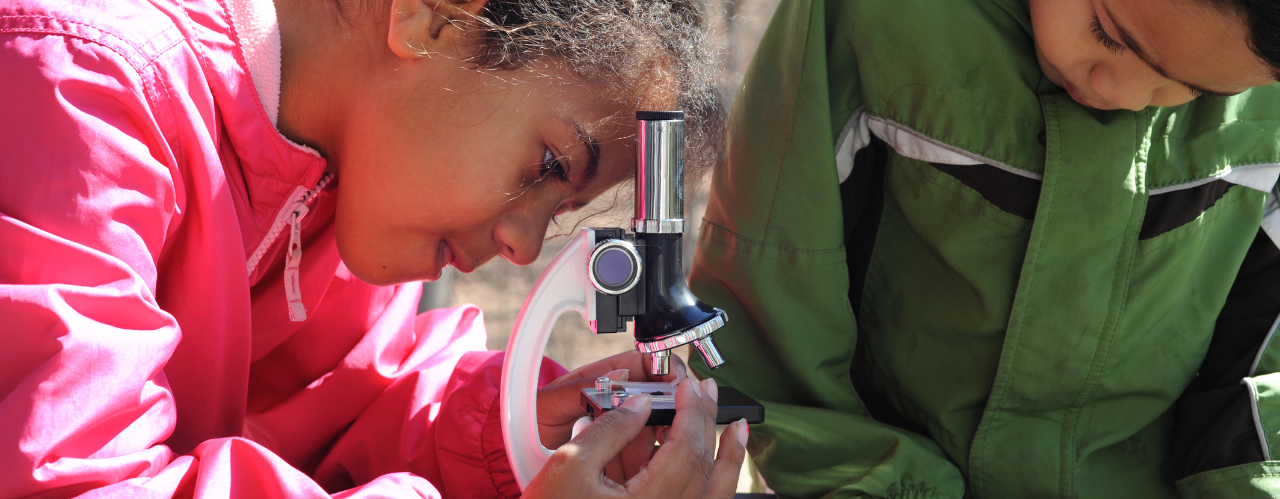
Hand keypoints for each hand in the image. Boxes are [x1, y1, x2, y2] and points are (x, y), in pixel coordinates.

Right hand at [525, 377, 748, 498]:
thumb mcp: (570, 464)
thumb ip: (610, 429)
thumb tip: (641, 403)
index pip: (685, 449)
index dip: (690, 411)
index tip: (688, 385)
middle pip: (703, 468)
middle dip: (708, 423)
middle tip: (708, 392)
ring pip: (711, 493)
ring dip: (725, 457)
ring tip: (736, 428)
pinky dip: (711, 480)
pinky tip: (715, 461)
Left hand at [536, 350, 685, 480]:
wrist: (521, 447)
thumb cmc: (533, 417)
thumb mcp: (551, 401)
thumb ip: (581, 389)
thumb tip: (619, 376)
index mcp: (606, 375)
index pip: (647, 361)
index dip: (665, 367)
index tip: (674, 379)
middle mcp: (621, 398)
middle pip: (661, 391)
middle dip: (676, 398)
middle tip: (682, 410)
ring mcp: (625, 423)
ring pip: (661, 419)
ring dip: (671, 424)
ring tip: (673, 434)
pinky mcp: (625, 448)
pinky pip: (649, 445)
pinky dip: (658, 448)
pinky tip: (659, 455)